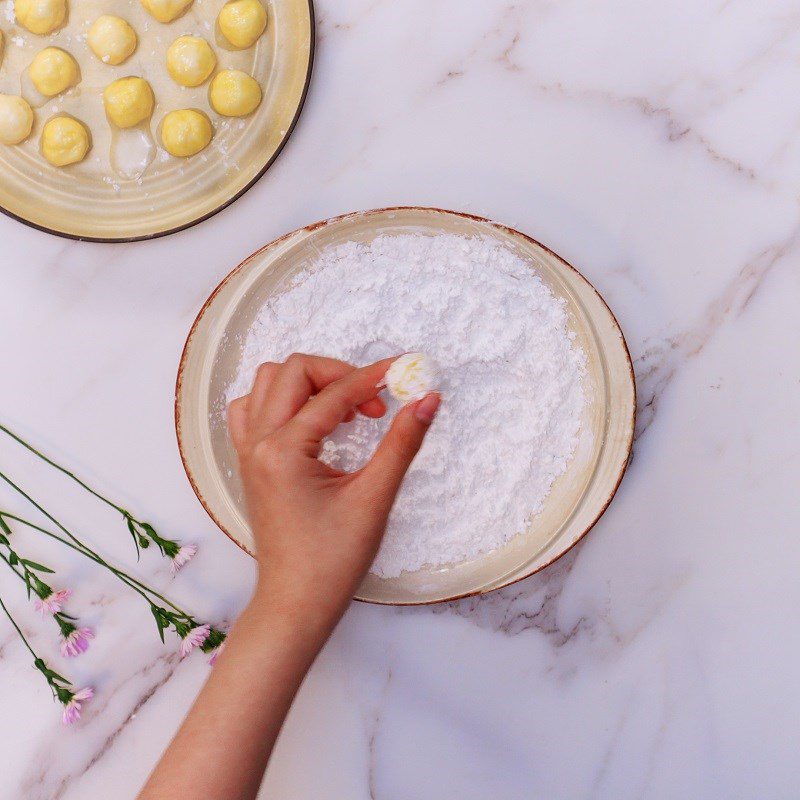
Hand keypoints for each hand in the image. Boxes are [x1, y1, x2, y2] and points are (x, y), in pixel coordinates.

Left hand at [227, 353, 439, 633]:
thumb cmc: (332, 561)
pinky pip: (253, 410)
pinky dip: (282, 401)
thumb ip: (402, 442)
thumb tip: (427, 400)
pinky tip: (311, 421)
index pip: (334, 393)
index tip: (404, 373)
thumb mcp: (375, 497)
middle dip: (339, 374)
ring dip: (309, 384)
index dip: (373, 378)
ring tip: (344, 410)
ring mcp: (248, 452)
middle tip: (374, 401)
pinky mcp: (250, 463)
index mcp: (284, 451)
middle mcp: (258, 443)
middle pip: (293, 372)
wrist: (296, 604)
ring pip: (268, 384)